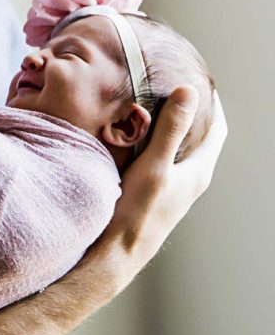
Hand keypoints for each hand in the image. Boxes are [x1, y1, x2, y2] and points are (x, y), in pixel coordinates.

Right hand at [90, 86, 226, 287]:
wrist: (116, 253)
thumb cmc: (138, 212)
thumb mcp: (155, 165)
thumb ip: (172, 129)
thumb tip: (190, 91)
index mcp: (198, 172)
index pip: (217, 129)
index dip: (214, 104)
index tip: (201, 81)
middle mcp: (189, 180)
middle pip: (199, 137)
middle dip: (192, 111)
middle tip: (174, 86)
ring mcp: (172, 188)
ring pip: (179, 149)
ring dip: (172, 126)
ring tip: (154, 103)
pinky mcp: (155, 193)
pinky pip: (162, 159)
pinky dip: (155, 141)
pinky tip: (135, 135)